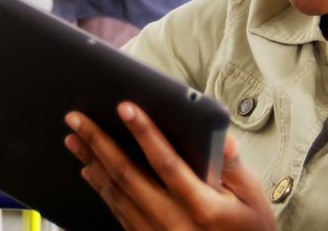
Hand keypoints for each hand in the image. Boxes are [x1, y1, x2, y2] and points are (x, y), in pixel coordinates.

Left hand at [64, 102, 276, 230]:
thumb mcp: (253, 198)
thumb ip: (235, 167)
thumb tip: (223, 139)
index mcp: (202, 206)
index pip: (166, 162)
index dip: (144, 133)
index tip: (125, 108)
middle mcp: (173, 221)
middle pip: (127, 175)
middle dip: (98, 142)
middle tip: (76, 118)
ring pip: (115, 193)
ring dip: (91, 161)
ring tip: (73, 138)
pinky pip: (117, 211)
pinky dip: (100, 188)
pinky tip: (89, 170)